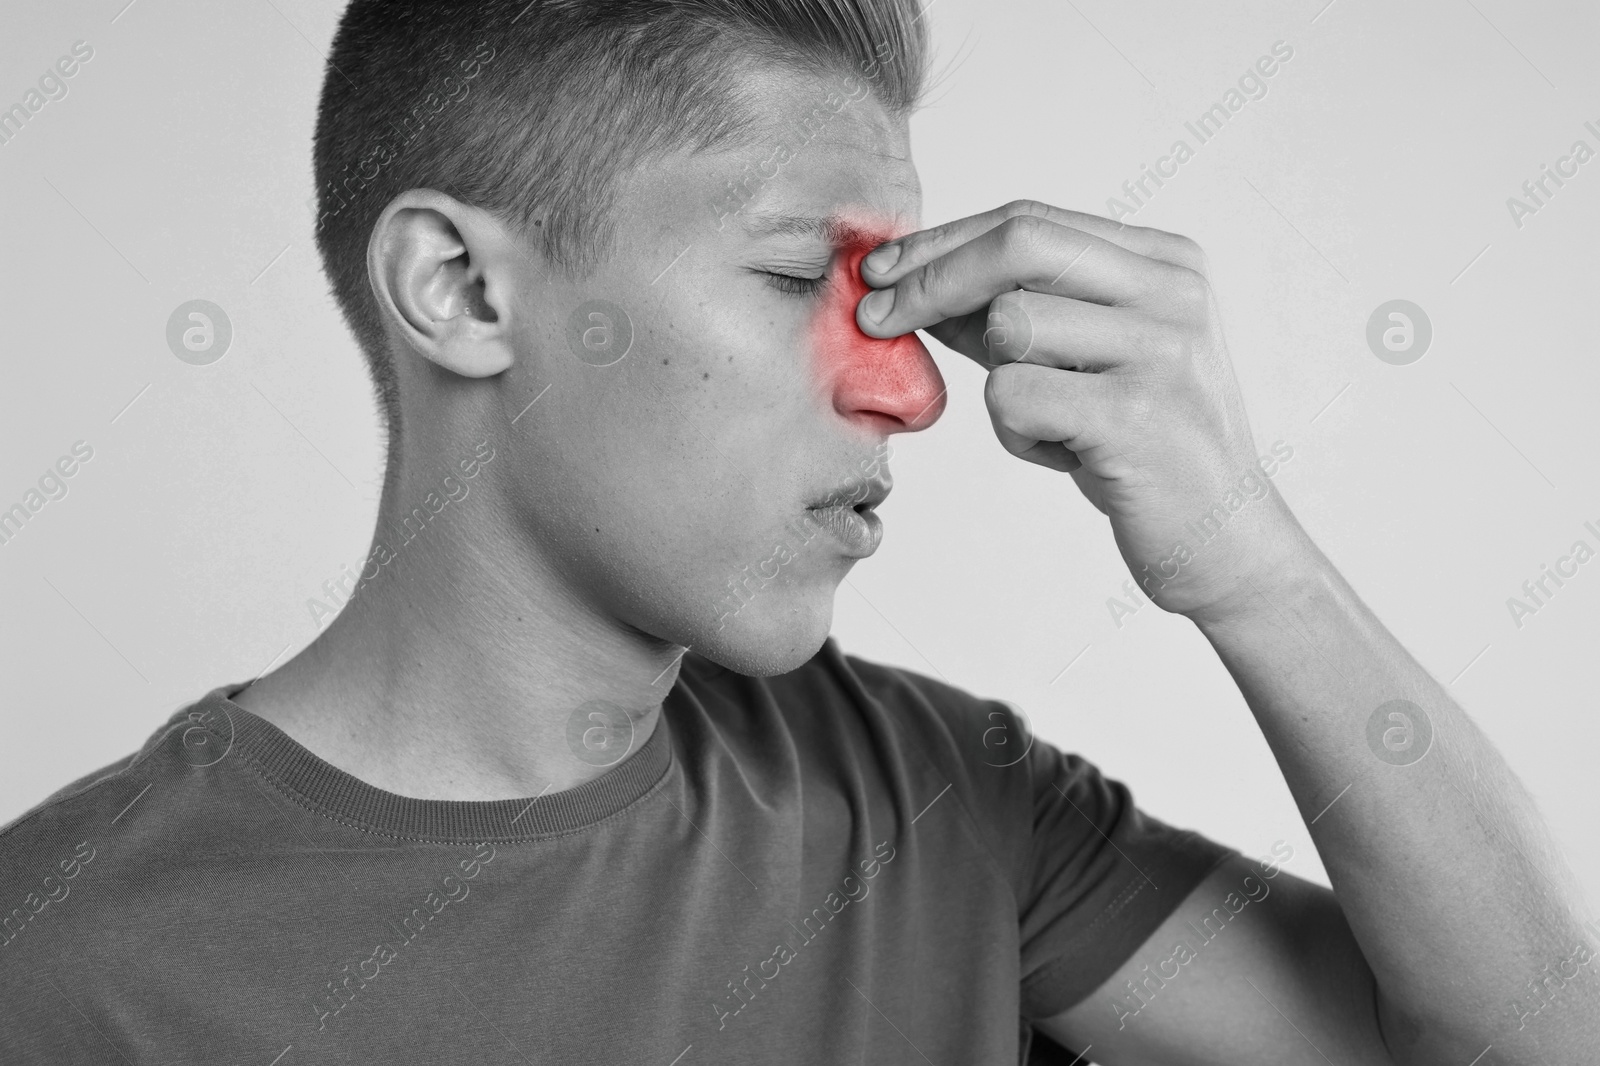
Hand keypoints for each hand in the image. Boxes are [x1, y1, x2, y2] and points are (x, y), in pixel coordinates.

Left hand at [855, 200, 1310, 621]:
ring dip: (1001, 384)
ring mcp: (1161, 350)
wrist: (1227, 543)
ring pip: (1011, 326)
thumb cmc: (1145, 450)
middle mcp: (1173, 292)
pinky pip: (1015, 399)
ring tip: (1051, 425)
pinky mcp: (1137, 414)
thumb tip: (911, 282)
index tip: (879, 270)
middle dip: (930, 279)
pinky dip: (1019, 436)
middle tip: (872, 314)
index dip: (942, 242)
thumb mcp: (1086, 363)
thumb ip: (1012, 316)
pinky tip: (1071, 459)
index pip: (1030, 221)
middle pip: (1019, 244)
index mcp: (1166, 263)